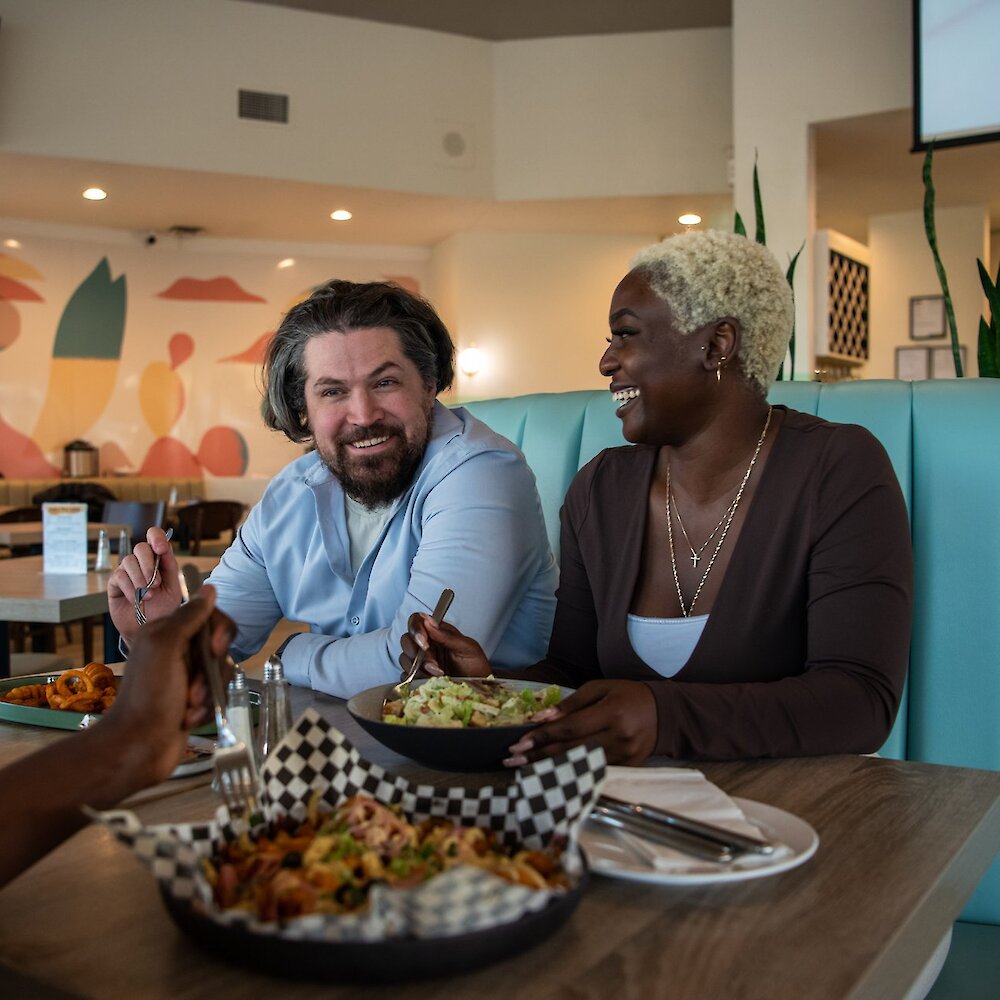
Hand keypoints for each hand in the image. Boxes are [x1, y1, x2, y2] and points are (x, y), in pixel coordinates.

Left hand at [98, 585, 235, 788]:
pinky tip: (188, 719)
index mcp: (166, 633)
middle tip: (193, 687)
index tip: (213, 649)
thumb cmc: (149, 696)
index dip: (218, 631)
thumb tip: (210, 588)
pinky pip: (217, 693)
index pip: (209, 615)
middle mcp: (177, 650)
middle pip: (219, 645)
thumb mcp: (166, 647)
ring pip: (221, 671)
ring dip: (208, 691)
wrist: (138, 747)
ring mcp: (186, 676)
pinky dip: (206, 707)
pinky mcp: (194, 699)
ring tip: (189, 708)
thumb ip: (188, 617)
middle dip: (212, 669)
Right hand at [106, 526, 181, 642]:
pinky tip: (137, 599)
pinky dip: (130, 588)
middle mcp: (142, 563)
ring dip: (140, 579)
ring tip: (149, 595)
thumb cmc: (163, 609)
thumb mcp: (173, 589)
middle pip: (140, 547)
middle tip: (155, 582)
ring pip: (128, 561)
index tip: (161, 548)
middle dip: (148, 563)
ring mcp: (128, 572)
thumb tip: (166, 548)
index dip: (156, 537)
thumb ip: (170, 568)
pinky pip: (119, 577)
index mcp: (159, 560)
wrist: (149, 630)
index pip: (155, 537)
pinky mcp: (115, 583)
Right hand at [398, 614, 491, 678]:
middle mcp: (426, 644)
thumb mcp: (467, 648)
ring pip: (404, 658)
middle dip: (417, 653)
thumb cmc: (475, 666)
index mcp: (437, 632)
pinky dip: (413, 679)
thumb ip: (448, 636)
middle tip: (434, 665)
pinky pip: (404, 676)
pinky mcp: (417, 677)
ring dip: (418, 667)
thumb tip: (429, 622)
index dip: (416, 630)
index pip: (417, 621)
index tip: (424, 643)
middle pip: (406, 640)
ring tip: (438, 674)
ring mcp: (420, 661)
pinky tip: (428, 681)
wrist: (479, 690)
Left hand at [504, 680, 657, 766]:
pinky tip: (550, 772)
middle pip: (571, 750)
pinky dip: (570, 771)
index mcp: (612, 713)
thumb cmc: (627, 695)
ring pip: (580, 765)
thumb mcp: (600, 688)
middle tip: (511, 760)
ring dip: (549, 766)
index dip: (542, 736)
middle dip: (538, 755)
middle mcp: (619, 737)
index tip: (518, 743)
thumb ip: (571, 703)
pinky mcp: (628, 768)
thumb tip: (542, 717)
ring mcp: (625, 756)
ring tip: (523, 768)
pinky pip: (593, 771)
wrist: (664, 713)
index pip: (570, 728)